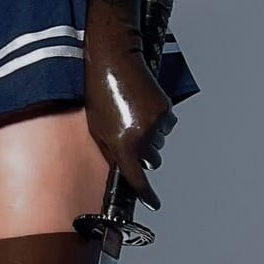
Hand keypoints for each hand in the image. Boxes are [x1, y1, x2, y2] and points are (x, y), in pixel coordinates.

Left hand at [83, 7, 177, 209]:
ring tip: (131, 114)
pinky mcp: (166, 109)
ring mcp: (157, 123)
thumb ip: (112, 151)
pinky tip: (142, 106)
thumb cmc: (99, 93)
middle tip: (130, 136)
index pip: (137, 179)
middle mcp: (143, 137)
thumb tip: (124, 167)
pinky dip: (157, 121)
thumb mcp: (97, 128)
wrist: (114, 61)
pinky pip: (166, 126)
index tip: (153, 202)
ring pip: (160, 143)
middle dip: (144, 154)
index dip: (146, 194)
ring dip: (150, 136)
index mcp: (123, 144)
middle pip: (152, 161)